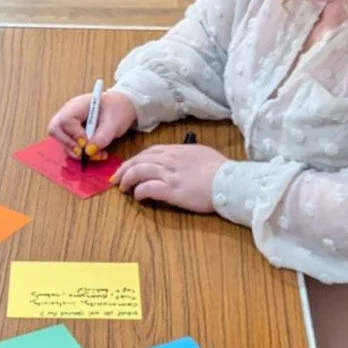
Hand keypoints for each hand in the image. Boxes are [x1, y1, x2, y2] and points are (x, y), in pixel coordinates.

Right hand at [47, 88, 136, 162]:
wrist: (122, 107)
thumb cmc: (118, 110)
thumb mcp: (114, 123)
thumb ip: (102, 137)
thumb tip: (89, 151)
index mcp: (78, 105)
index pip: (66, 120)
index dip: (74, 135)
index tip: (87, 144)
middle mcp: (68, 113)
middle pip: (55, 130)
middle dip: (70, 146)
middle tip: (85, 153)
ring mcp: (68, 124)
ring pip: (62, 141)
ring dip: (77, 153)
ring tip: (98, 154)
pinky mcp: (72, 133)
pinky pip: (69, 146)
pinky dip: (80, 153)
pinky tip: (95, 153)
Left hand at [110, 142, 227, 213]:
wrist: (230, 182)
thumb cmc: (221, 170)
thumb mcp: (202, 154)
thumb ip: (187, 155)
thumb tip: (178, 160)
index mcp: (178, 150)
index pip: (150, 151)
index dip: (136, 159)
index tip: (129, 166)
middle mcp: (170, 159)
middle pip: (139, 160)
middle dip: (125, 169)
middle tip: (117, 178)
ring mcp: (170, 174)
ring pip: (139, 172)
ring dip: (127, 179)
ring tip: (122, 188)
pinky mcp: (171, 190)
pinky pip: (147, 188)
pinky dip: (139, 191)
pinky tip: (138, 196)